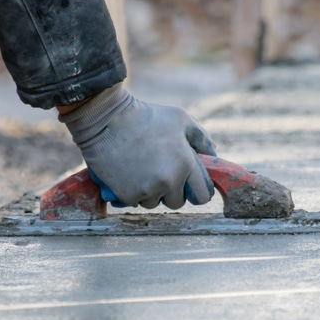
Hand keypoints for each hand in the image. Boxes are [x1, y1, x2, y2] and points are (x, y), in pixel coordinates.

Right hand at [58, 83, 216, 208]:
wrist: (105, 121)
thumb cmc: (146, 116)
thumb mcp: (180, 119)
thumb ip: (201, 138)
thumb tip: (213, 155)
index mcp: (186, 164)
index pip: (203, 195)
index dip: (196, 191)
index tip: (189, 186)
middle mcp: (169, 181)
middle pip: (177, 202)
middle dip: (171, 191)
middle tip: (160, 172)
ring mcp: (147, 190)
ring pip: (154, 203)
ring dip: (150, 192)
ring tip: (141, 169)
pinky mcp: (127, 195)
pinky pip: (135, 202)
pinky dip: (132, 192)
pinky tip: (128, 173)